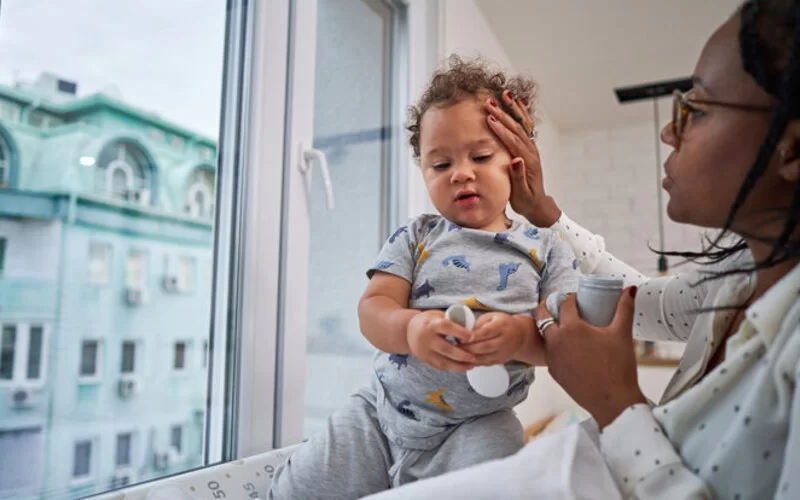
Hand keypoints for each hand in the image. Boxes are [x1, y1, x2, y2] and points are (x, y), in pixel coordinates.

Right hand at [406, 310, 475, 370]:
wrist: (408, 331)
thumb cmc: (428, 322)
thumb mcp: (438, 315)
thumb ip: (452, 321)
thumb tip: (471, 328)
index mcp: (431, 325)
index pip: (446, 328)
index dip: (460, 332)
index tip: (472, 337)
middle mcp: (426, 339)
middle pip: (446, 349)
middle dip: (461, 355)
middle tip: (474, 357)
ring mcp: (424, 352)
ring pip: (443, 362)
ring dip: (459, 366)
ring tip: (471, 365)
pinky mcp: (425, 360)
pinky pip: (440, 366)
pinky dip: (452, 368)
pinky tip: (462, 367)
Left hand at [463, 312, 524, 364]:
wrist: (520, 336)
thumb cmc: (503, 323)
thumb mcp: (492, 316)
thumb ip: (479, 323)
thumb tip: (464, 331)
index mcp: (501, 327)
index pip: (486, 332)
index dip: (473, 336)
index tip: (460, 338)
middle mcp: (503, 341)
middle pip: (484, 347)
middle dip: (468, 348)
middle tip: (455, 346)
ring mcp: (502, 353)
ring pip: (484, 357)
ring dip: (469, 357)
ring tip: (457, 354)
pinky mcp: (500, 361)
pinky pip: (486, 364)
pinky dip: (474, 363)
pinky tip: (465, 361)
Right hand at [483, 89, 560, 226]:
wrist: (537, 203)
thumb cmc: (526, 200)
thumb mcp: (521, 193)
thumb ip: (519, 176)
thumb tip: (517, 160)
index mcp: (527, 162)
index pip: (513, 142)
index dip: (501, 130)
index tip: (490, 119)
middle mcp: (531, 152)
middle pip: (517, 129)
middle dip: (503, 114)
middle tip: (490, 102)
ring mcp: (531, 148)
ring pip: (521, 124)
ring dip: (512, 109)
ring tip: (503, 94)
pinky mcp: (529, 148)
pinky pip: (525, 127)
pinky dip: (521, 113)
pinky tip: (516, 102)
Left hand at [536, 287, 646, 428]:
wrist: (613, 401)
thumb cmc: (618, 367)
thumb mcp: (622, 333)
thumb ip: (625, 309)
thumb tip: (630, 290)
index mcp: (571, 328)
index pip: (564, 304)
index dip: (570, 297)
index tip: (578, 298)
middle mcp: (556, 341)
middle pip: (543, 316)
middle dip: (548, 307)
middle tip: (559, 304)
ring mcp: (552, 358)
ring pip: (544, 336)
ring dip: (550, 327)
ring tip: (564, 325)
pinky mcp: (554, 373)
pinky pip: (550, 353)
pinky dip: (555, 346)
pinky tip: (568, 348)